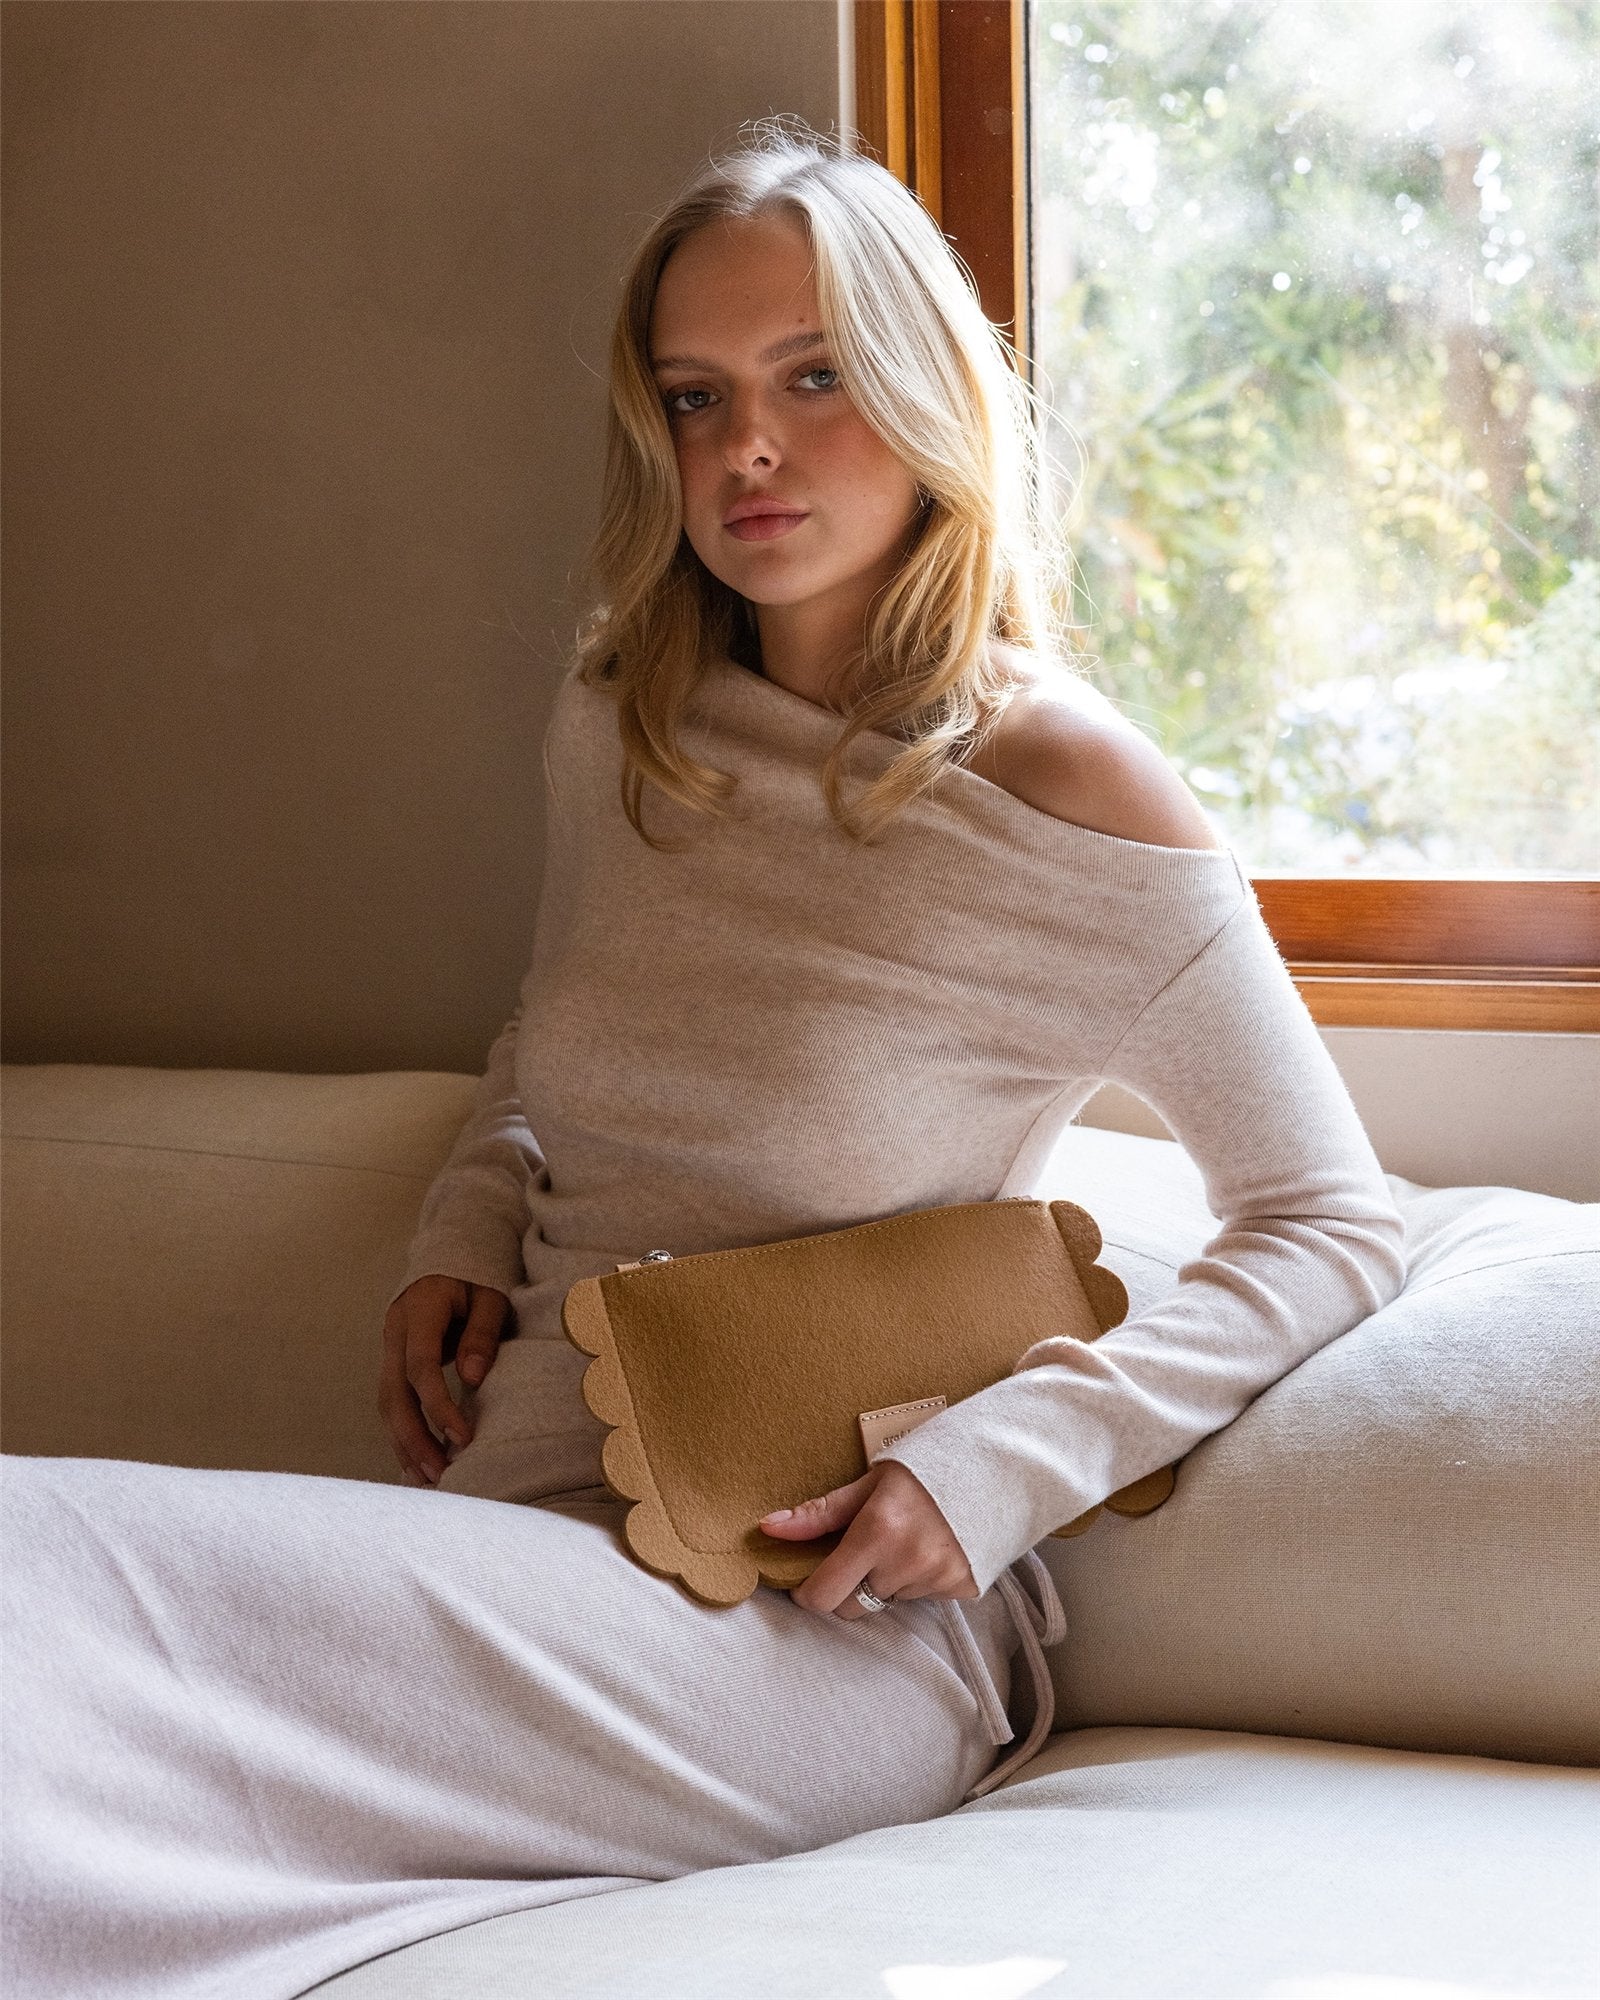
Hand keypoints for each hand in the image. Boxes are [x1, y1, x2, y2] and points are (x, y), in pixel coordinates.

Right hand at [378, 1275, 509, 1486]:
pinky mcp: (393, 1359)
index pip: (420, 1366)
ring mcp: (389, 1345)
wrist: (450, 1256)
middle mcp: (395, 1331)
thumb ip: (482, 1333)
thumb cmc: (477, 1275)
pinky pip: (392, 1400)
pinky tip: (416, 1462)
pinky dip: (402, 1432)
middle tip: (440, 1473)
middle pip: (393, 1392)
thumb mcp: (490, 1295)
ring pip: (387, 1402)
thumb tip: (472, 1379)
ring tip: (428, 1479)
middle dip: (413, 1437)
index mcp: (419, 1310)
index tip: (463, 1437)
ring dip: (404, 1442)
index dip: (438, 1405)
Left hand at [758, 1460, 977, 1618]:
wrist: (991, 1468)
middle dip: (845, 1587)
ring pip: (886, 1601)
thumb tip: (769, 1528)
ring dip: (884, 1580)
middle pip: (851, 1606)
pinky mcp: (960, 1588)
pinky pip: (919, 1599)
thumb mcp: (869, 1483)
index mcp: (877, 1530)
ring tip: (903, 1541)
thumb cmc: (923, 1469)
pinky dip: (915, 1581)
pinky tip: (928, 1550)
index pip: (824, 1594)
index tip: (805, 1581)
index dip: (807, 1592)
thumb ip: (820, 1512)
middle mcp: (907, 1560)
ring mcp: (936, 1578)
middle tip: (860, 1553)